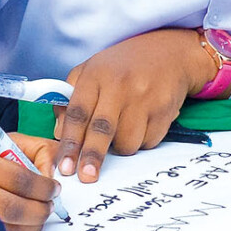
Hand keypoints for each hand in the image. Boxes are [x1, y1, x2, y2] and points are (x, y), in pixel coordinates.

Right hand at [0, 134, 58, 230]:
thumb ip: (33, 148)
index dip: (44, 187)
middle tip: (49, 205)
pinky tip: (21, 225)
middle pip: (12, 207)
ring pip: (5, 229)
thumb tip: (54, 172)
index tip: (54, 189)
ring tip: (38, 216)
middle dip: (40, 210)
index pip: (18, 178)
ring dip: (31, 226)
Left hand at [53, 28, 217, 179]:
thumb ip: (70, 99)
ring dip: (121, 147)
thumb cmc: (123, 66)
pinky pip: (148, 143)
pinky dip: (141, 141)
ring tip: (123, 127)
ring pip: (127, 143)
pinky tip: (143, 122)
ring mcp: (145, 99)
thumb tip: (59, 135)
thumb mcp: (90, 71)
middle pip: (102, 129)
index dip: (70, 142)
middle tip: (86, 177)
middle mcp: (120, 87)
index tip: (64, 166)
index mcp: (96, 75)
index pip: (78, 113)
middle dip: (93, 156)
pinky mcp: (164, 111)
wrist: (171, 53)